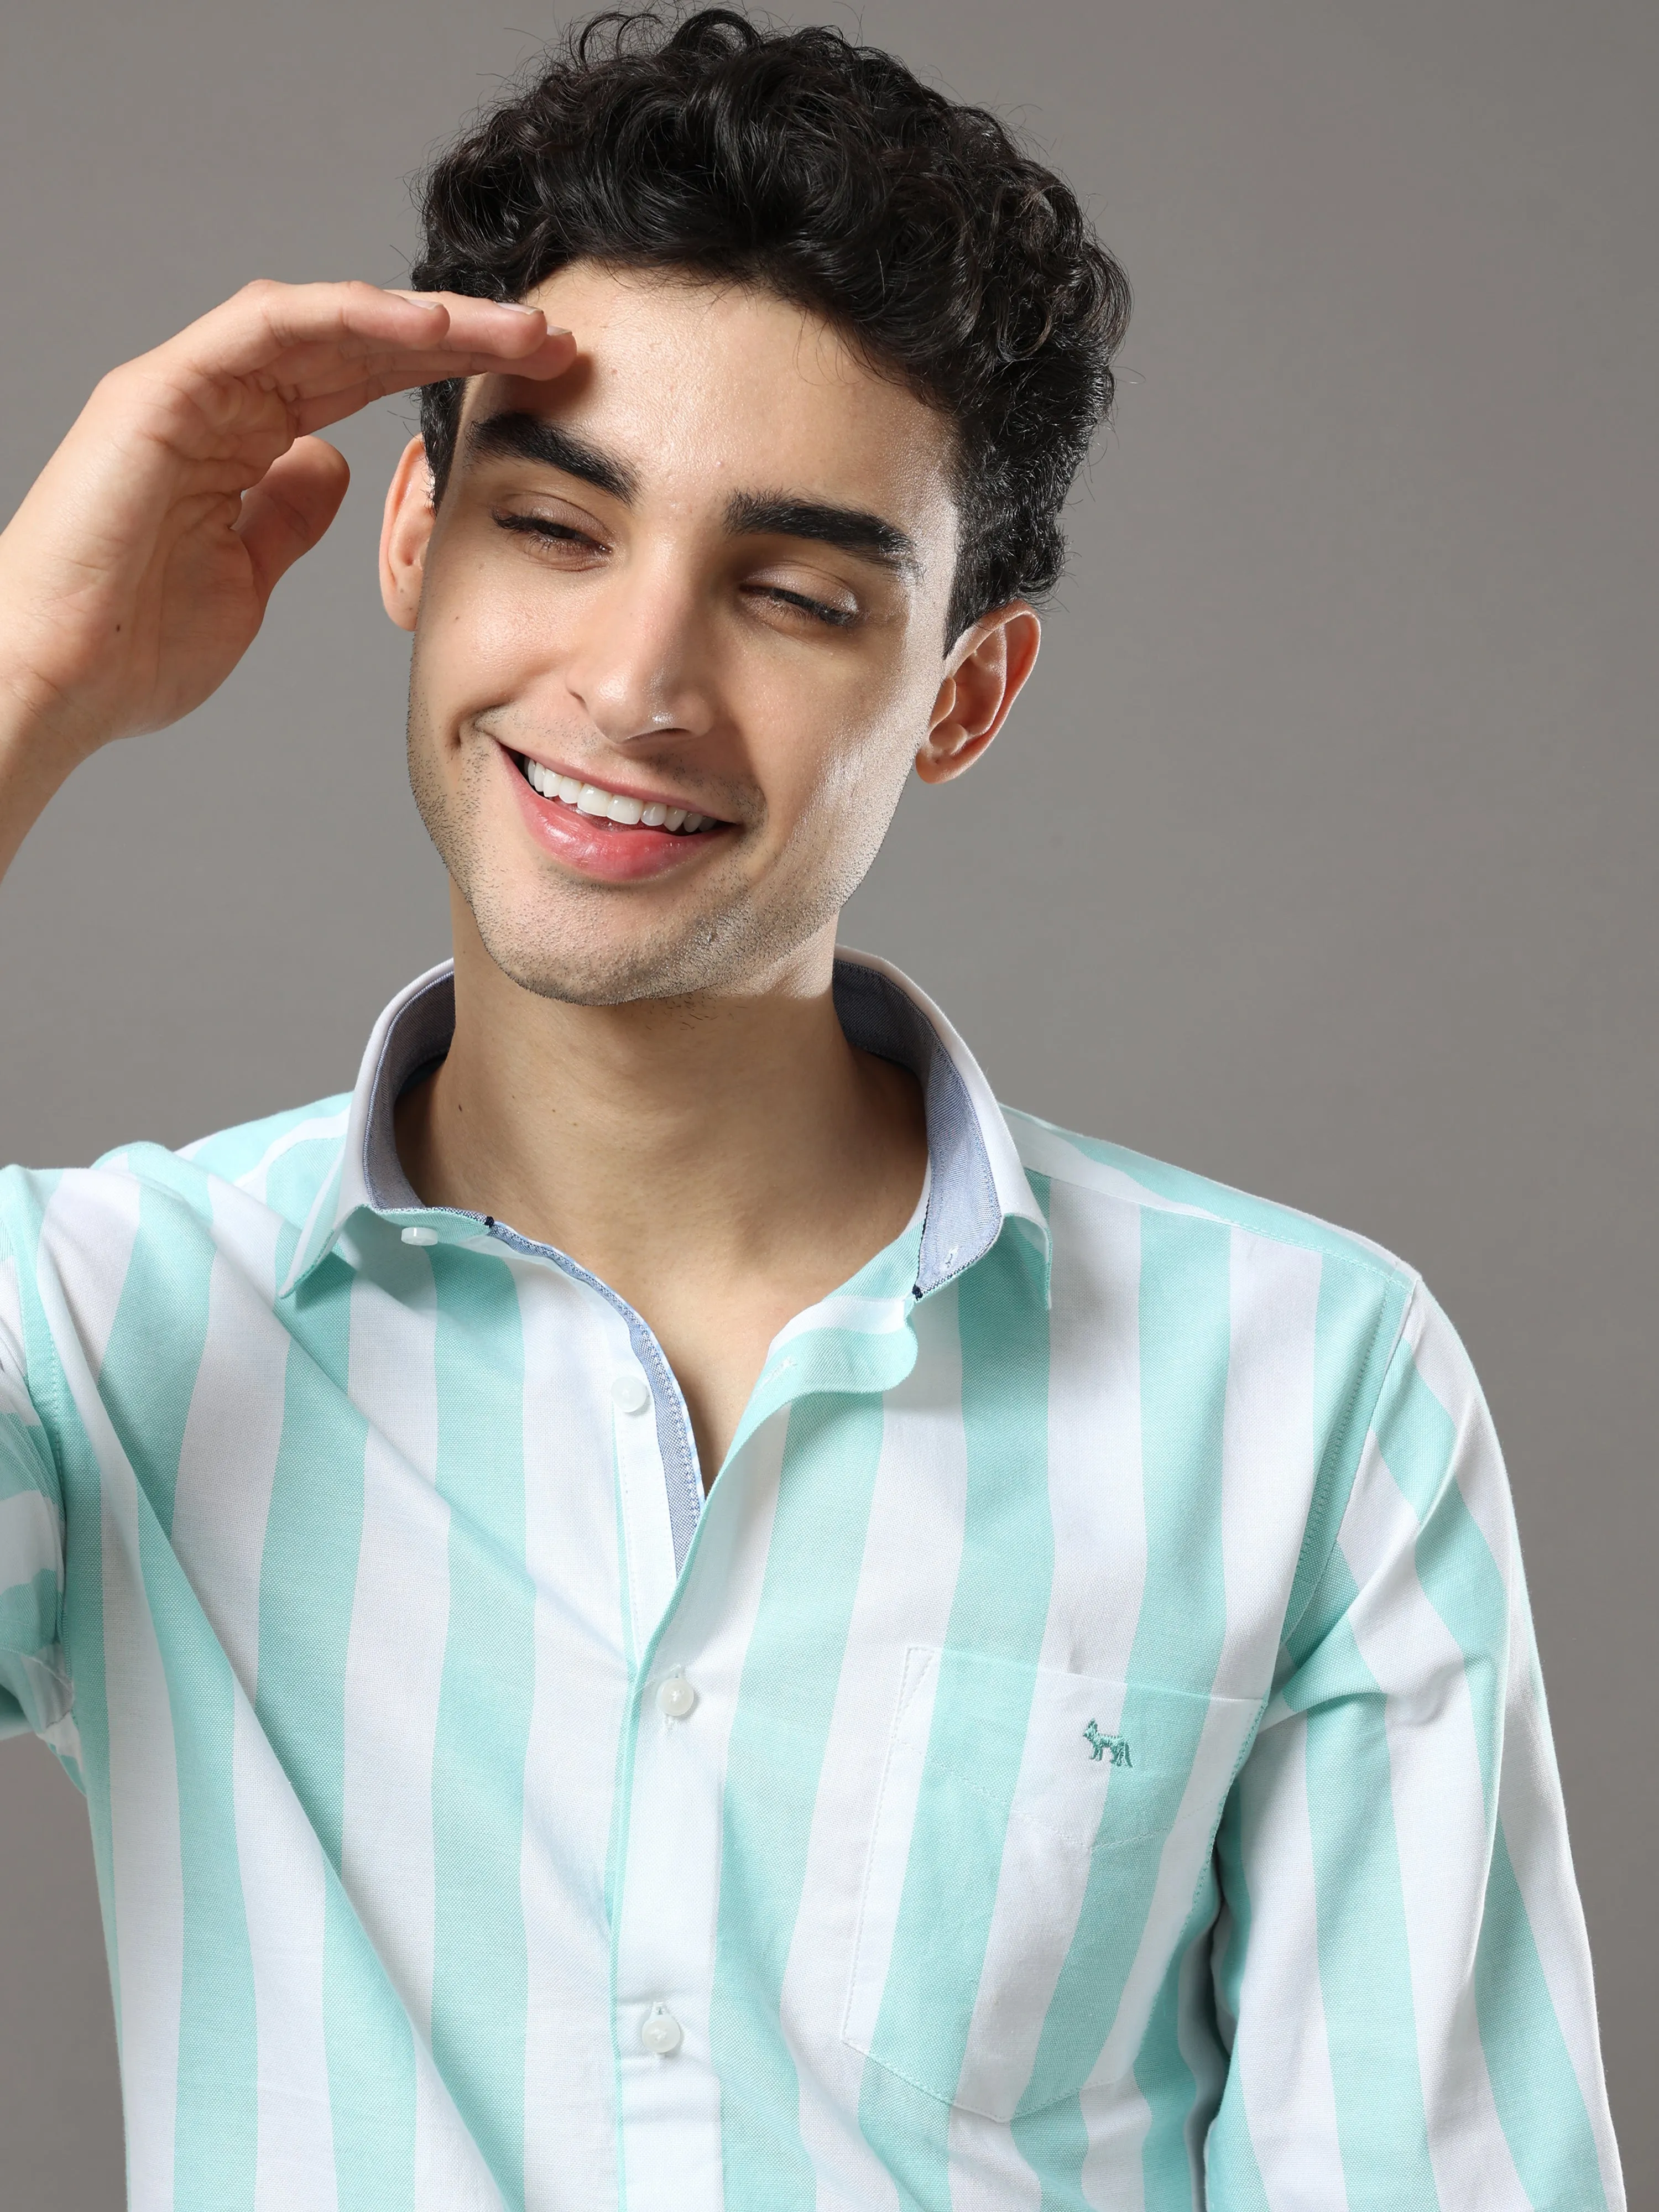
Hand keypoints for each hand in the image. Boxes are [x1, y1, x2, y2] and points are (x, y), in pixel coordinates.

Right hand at [0, 280, 572, 769]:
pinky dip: (350, 319)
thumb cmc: (136, 648)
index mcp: (241, 444)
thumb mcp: (247, 579)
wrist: (59, 681)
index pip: (360, 386)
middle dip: (458, 337)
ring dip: (424, 319)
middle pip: (356, 344)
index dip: (444, 378)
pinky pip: (267, 327)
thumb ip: (287, 516)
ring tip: (509, 329)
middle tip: (549, 340)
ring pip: (324, 321)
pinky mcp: (162, 392)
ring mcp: (188, 389)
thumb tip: (331, 466)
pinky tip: (426, 328)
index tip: (529, 385)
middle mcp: (218, 402)